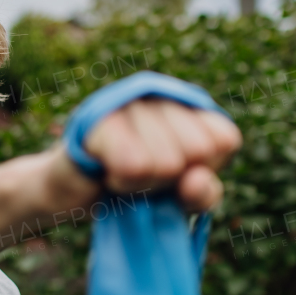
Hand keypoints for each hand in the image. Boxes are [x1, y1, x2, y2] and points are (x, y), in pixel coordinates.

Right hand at [81, 98, 241, 210]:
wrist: (71, 194)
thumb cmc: (131, 191)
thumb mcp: (180, 201)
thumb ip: (203, 194)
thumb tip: (195, 179)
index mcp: (188, 106)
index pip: (224, 139)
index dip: (202, 170)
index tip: (176, 175)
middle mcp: (160, 93)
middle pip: (196, 149)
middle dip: (169, 179)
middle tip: (143, 176)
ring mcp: (128, 99)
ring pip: (165, 162)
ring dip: (141, 184)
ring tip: (120, 173)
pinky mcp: (97, 116)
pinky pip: (132, 164)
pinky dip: (122, 181)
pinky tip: (106, 171)